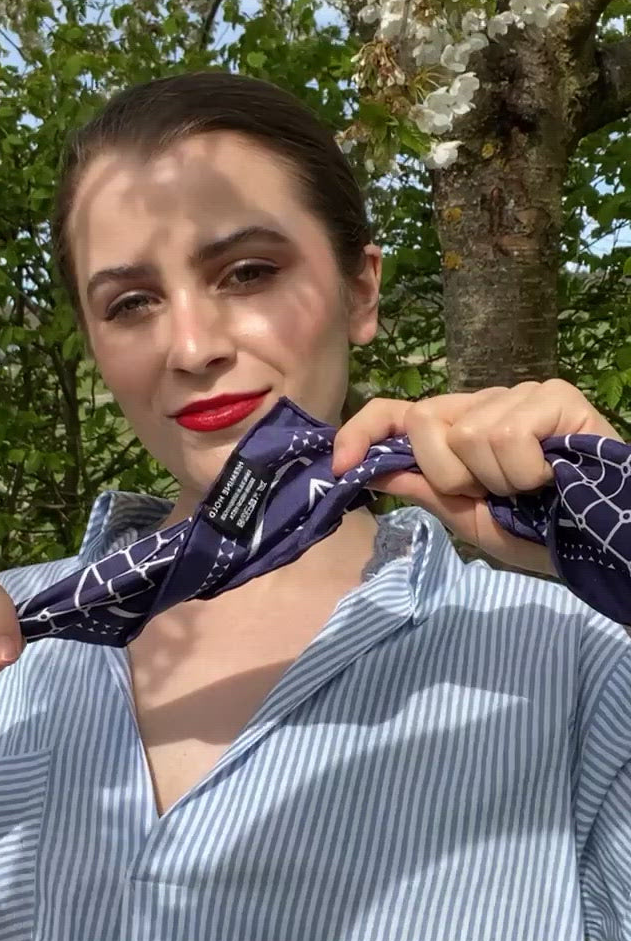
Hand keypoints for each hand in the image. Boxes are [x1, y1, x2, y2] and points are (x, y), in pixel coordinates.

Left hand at [331, 380, 622, 574]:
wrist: (601, 545)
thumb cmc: (542, 532)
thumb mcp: (470, 519)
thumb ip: (423, 489)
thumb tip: (365, 469)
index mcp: (459, 430)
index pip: (398, 412)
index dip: (362, 430)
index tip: (338, 466)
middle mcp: (485, 403)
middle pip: (425, 421)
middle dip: (450, 475)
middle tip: (491, 495)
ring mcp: (520, 395)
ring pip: (468, 433)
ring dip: (498, 480)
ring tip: (531, 489)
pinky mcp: (555, 397)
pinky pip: (508, 433)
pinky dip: (525, 471)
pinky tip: (551, 477)